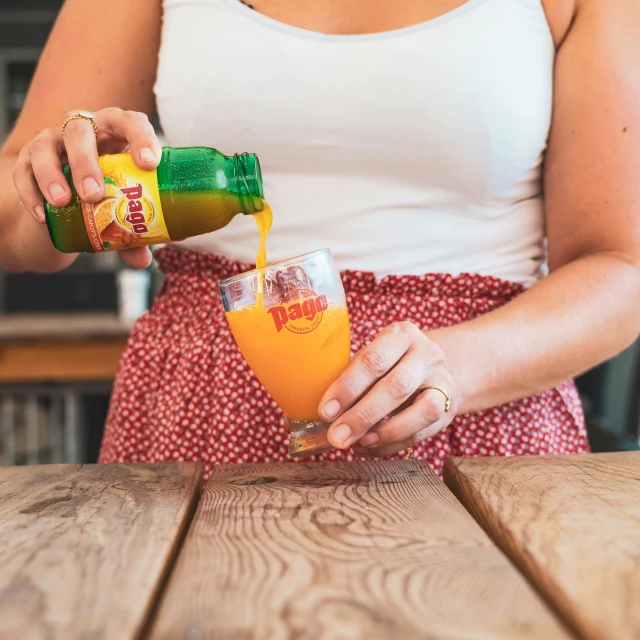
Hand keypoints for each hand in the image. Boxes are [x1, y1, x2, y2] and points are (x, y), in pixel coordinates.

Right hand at [12, 107, 162, 268]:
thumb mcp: (123, 214)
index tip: (149, 163)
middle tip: (93, 194)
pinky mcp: (29, 159)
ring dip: (53, 173)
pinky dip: (31, 192)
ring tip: (62, 202)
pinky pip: (23, 170)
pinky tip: (42, 215)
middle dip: (86, 161)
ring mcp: (53, 142)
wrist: (68, 208)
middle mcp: (85, 131)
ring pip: (46, 145)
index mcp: (117, 135)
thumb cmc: (108, 199)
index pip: (130, 122)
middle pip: (81, 129)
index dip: (140, 137)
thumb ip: (134, 235)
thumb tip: (142, 260)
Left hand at [318, 322, 457, 456]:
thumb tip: (316, 414)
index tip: (325, 411)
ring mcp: (443, 381)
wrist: (431, 369)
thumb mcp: (372, 357)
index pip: (372, 360)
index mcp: (401, 334)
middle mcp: (426, 354)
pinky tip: (371, 446)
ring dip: (384, 432)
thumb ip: (350, 378)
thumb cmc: (389, 364)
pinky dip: (393, 443)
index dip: (347, 388)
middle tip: (336, 436)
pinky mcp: (449, 408)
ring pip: (421, 411)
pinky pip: (423, 431)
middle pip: (396, 387)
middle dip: (362, 415)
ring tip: (358, 443)